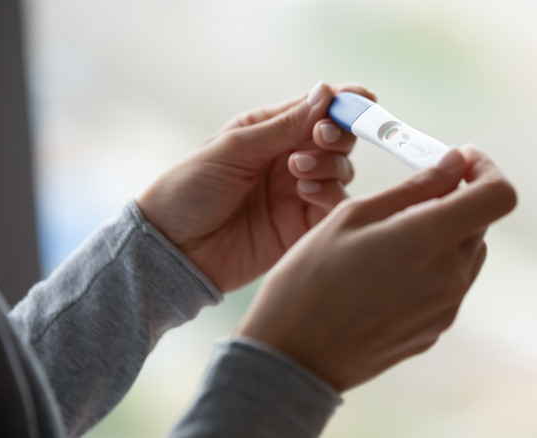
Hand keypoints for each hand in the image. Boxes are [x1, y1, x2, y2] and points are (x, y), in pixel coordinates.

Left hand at [136, 82, 375, 291]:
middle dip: (338, 135)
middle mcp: (290, 159)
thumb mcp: (235, 148)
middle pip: (338, 139)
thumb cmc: (190, 189)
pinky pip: (335, 206)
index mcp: (269, 131)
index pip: (317, 110)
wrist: (174, 249)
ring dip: (330, 164)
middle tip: (319, 138)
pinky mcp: (303, 226)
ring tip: (298, 171)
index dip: (344, 103)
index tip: (362, 99)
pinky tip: (306, 192)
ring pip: (342, 171)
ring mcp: (299, 193)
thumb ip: (284, 125)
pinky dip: (331, 194)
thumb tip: (326, 92)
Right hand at [235, 145, 516, 391]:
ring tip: (392, 238)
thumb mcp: (354, 216)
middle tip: (411, 195)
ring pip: (466, 255)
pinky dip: (432, 267)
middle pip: (480, 223)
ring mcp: (446, 309)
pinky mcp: (434, 331)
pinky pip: (449, 286)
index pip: (498, 196)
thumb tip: (454, 163)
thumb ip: (414, 187)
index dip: (486, 170)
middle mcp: (451, 277)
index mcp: (431, 241)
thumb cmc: (310, 278)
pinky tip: (387, 273)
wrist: (293, 357)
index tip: (460, 160)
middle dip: (456, 200)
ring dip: (445, 235)